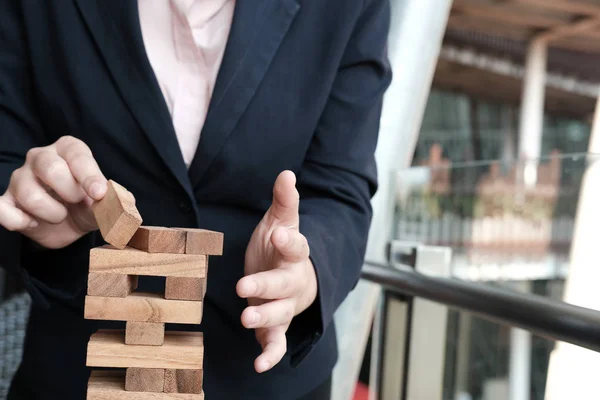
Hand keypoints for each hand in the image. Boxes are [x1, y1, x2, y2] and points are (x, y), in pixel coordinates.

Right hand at [0, 136, 106, 248]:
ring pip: (29, 193)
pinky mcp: (5, 201)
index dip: (89, 175)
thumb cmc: (87, 205)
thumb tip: (124, 204)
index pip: (76, 154)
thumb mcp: (106, 203)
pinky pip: (1, 208)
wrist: (68, 226)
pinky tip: (33, 223)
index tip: (99, 194)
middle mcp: (41, 158)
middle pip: (50, 168)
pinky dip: (17, 220)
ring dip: (51, 213)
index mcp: (68, 150)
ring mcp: (20, 178)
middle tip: (76, 202)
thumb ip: (116, 200)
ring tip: (59, 216)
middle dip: (69, 191)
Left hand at [237, 171, 317, 372]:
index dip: (289, 241)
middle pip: (284, 285)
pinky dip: (270, 354)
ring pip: (279, 314)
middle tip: (246, 287)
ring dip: (265, 318)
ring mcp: (285, 305)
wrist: (291, 275)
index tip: (280, 234)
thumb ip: (284, 201)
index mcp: (294, 254)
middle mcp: (293, 282)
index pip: (296, 247)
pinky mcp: (275, 325)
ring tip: (247, 319)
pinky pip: (276, 341)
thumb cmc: (281, 247)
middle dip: (266, 286)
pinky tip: (259, 365)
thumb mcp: (282, 221)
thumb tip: (286, 173)